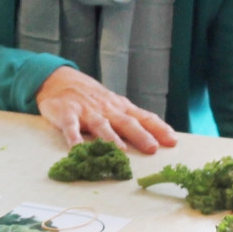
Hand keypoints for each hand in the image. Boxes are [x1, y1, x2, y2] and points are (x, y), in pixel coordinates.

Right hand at [35, 66, 176, 153]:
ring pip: (101, 125)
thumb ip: (131, 120)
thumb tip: (156, 139)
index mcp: (121, 108)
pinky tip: (77, 149)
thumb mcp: (114, 105)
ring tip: (121, 151)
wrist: (59, 80)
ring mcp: (87, 112)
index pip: (144, 117)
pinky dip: (73, 138)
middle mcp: (107, 109)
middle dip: (140, 135)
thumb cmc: (92, 98)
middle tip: (152, 148)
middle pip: (126, 122)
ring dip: (111, 138)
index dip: (159, 129)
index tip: (173, 141)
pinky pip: (70, 127)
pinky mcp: (66, 114)